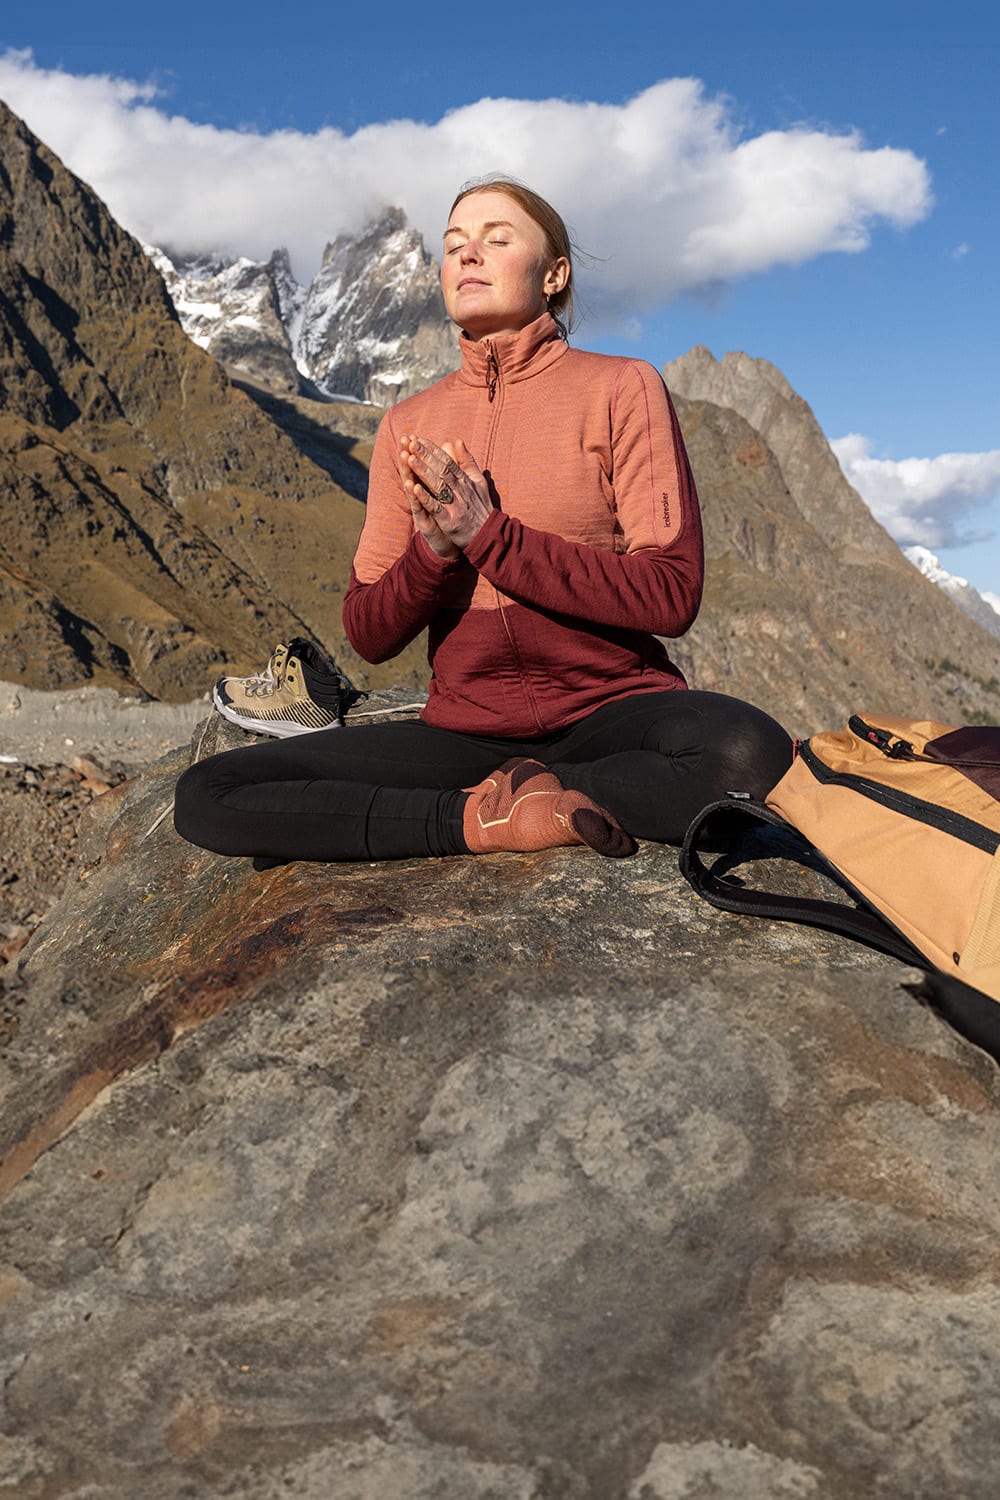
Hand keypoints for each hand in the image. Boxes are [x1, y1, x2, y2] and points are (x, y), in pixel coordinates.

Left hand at [399, 434, 492, 551]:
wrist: (489, 535)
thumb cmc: (481, 507)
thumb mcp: (478, 481)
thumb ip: (467, 461)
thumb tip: (458, 440)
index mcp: (466, 480)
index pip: (448, 461)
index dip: (433, 450)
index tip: (420, 439)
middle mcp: (461, 490)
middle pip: (441, 469)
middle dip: (425, 456)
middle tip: (411, 443)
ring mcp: (455, 505)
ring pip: (437, 485)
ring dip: (423, 472)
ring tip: (409, 459)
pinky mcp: (450, 521)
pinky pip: (436, 507)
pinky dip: (425, 498)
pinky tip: (414, 488)